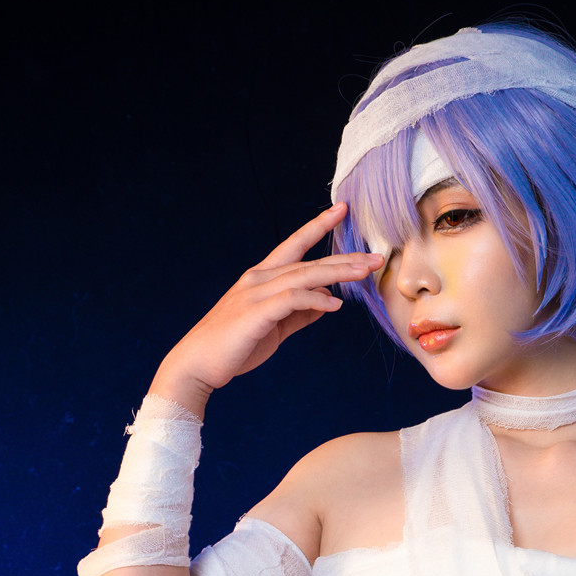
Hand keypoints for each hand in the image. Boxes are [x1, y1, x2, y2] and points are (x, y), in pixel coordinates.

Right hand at [149, 205, 383, 413]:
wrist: (200, 364)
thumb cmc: (236, 345)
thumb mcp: (275, 326)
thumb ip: (301, 313)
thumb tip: (329, 302)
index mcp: (262, 277)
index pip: (295, 246)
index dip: (318, 227)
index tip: (341, 211)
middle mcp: (259, 278)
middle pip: (308, 261)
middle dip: (344, 258)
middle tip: (375, 257)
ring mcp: (256, 293)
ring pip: (303, 275)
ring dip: (336, 273)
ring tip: (364, 273)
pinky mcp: (256, 312)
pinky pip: (291, 299)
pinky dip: (314, 299)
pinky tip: (334, 305)